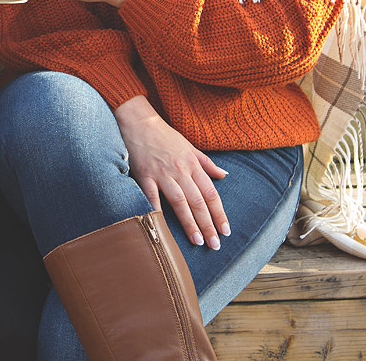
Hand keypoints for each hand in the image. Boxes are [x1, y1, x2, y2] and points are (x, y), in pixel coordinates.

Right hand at [113, 96, 230, 249]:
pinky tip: (163, 226)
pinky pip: (152, 196)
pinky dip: (157, 210)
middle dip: (208, 224)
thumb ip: (207, 163)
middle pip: (198, 201)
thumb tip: (224, 175)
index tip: (225, 230)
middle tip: (214, 244)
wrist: (140, 121)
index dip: (219, 213)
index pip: (210, 193)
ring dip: (190, 223)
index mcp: (193, 164)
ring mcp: (162, 173)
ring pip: (180, 202)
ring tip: (197, 241)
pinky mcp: (144, 175)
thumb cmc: (165, 135)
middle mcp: (181, 170)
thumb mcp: (190, 146)